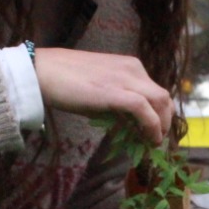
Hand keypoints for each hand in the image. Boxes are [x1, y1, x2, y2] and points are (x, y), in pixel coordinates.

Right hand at [34, 47, 171, 142]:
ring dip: (162, 126)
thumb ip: (116, 103)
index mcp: (130, 66)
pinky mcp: (117, 92)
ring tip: (154, 143)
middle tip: (157, 139)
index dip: (160, 113)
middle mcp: (133, 69)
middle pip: (163, 97)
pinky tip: (149, 140)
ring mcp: (126, 79)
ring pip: (160, 102)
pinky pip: (145, 110)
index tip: (156, 130)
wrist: (42, 71)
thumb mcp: (99, 90)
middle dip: (165, 121)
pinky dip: (152, 127)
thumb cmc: (65, 80)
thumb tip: (129, 124)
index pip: (156, 90)